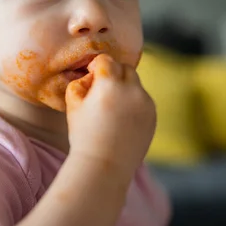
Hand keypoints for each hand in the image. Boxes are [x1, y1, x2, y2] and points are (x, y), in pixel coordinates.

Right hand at [65, 54, 155, 179]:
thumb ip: (80, 83)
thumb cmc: (84, 136)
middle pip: (125, 68)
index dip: (96, 65)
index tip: (91, 75)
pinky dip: (133, 102)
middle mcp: (132, 90)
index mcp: (109, 85)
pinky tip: (122, 119)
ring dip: (125, 88)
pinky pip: (143, 100)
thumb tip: (91, 77)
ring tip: (112, 108)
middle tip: (102, 88)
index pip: (106, 60)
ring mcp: (146, 103)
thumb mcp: (73, 105)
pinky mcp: (153, 115)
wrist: (105, 165)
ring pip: (136, 84)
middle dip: (114, 73)